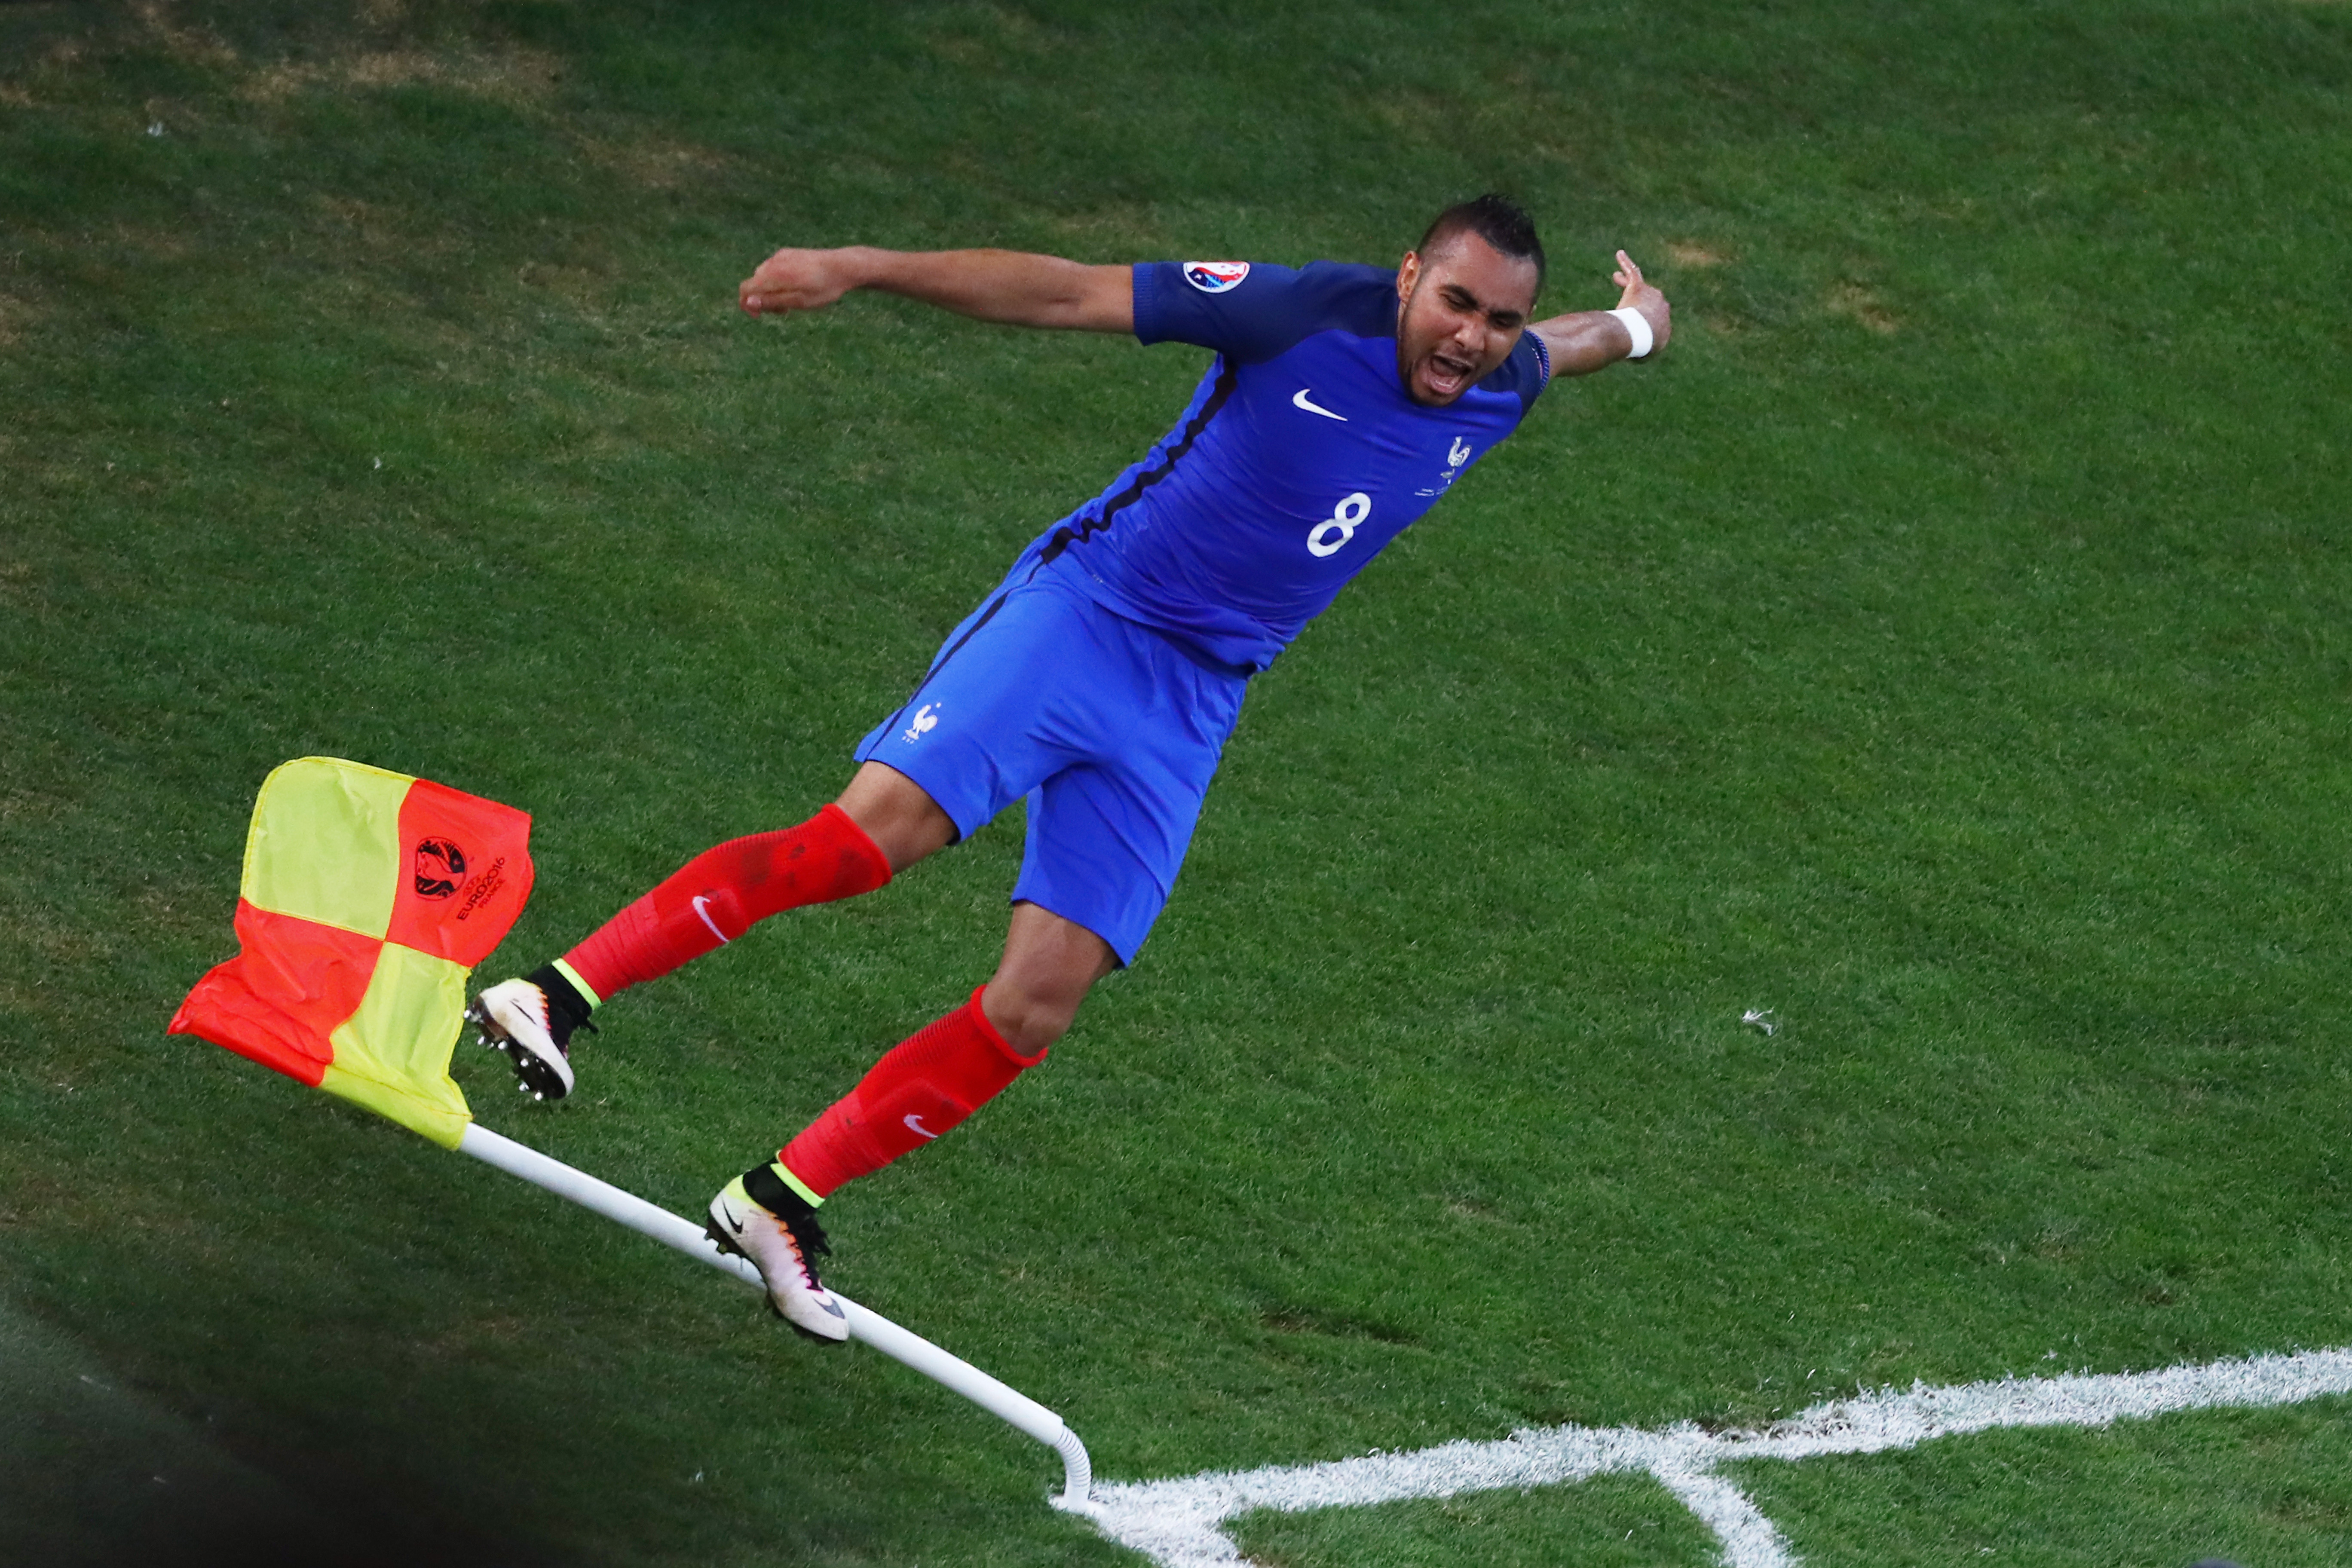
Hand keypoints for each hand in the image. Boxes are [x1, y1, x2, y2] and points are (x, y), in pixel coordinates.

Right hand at [739, 246, 867, 316]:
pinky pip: (775, 268)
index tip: (758, 316)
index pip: (746, 288)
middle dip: (763, 299)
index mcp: (773, 274)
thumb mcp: (799, 301)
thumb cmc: (823, 288)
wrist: (843, 266)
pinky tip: (795, 287)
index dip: (746, 304)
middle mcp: (773, 262)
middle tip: (784, 311)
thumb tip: (748, 302)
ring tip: (792, 301)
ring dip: (771, 291)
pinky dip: (778, 281)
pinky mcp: (789, 253)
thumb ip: (772, 301)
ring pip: (765, 276)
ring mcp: (781, 255)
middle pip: (755, 283)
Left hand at [1611, 249, 1671, 354]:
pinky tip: (1619, 254)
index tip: (1635, 323)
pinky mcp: (1638, 286)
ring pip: (1637, 285)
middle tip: (1627, 304)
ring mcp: (1650, 293)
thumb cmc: (1645, 344)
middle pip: (1647, 299)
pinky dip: (1625, 262)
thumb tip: (1638, 350)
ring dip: (1626, 282)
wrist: (1642, 334)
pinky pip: (1632, 271)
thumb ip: (1645, 346)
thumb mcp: (1647, 351)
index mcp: (1664, 319)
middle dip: (1637, 300)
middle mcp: (1661, 303)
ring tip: (1617, 278)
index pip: (1652, 316)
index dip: (1642, 319)